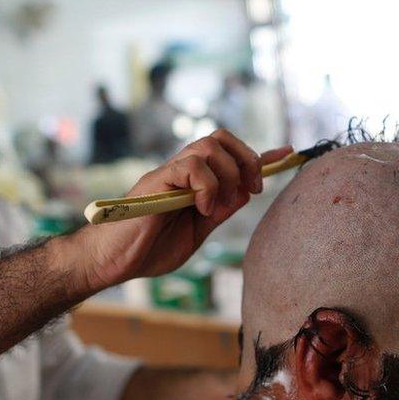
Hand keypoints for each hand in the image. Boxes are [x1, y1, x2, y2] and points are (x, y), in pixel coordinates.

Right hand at [64, 129, 292, 290]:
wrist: (112, 261)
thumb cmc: (147, 249)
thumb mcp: (197, 232)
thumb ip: (220, 211)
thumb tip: (246, 193)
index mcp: (191, 183)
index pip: (228, 155)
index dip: (258, 153)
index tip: (286, 153)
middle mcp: (180, 171)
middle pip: (220, 138)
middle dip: (246, 159)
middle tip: (250, 190)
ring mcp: (167, 174)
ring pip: (207, 145)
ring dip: (226, 173)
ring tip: (218, 205)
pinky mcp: (155, 181)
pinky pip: (190, 166)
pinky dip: (206, 185)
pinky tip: (201, 208)